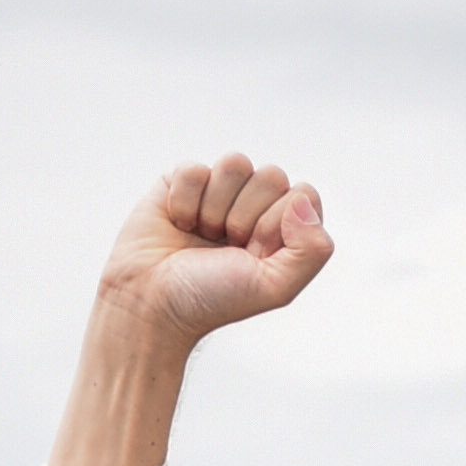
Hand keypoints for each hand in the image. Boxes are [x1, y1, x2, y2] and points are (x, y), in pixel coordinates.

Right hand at [93, 152, 335, 356]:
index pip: (303, 195)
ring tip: (203, 234)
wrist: (153, 303)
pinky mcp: (182, 181)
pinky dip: (184, 202)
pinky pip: (194, 169)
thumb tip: (303, 199)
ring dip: (215, 208)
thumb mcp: (275, 287)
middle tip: (226, 246)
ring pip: (235, 163)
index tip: (255, 253)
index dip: (279, 224)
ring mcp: (219, 190)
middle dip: (246, 217)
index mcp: (283, 228)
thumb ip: (312, 250)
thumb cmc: (213, 299)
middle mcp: (254, 205)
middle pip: (272, 174)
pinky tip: (178, 224)